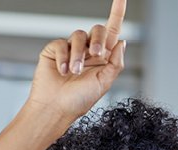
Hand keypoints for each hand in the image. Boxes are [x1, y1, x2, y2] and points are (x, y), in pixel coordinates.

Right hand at [27, 0, 126, 118]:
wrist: (55, 109)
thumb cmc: (79, 100)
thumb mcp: (104, 83)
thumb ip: (116, 62)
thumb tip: (122, 42)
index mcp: (103, 57)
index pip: (112, 31)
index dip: (117, 12)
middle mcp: (88, 51)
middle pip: (98, 29)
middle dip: (99, 39)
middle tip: (96, 53)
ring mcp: (71, 49)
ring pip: (79, 35)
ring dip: (79, 54)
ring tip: (74, 71)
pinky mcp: (55, 50)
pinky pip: (61, 43)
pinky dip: (63, 57)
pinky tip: (62, 71)